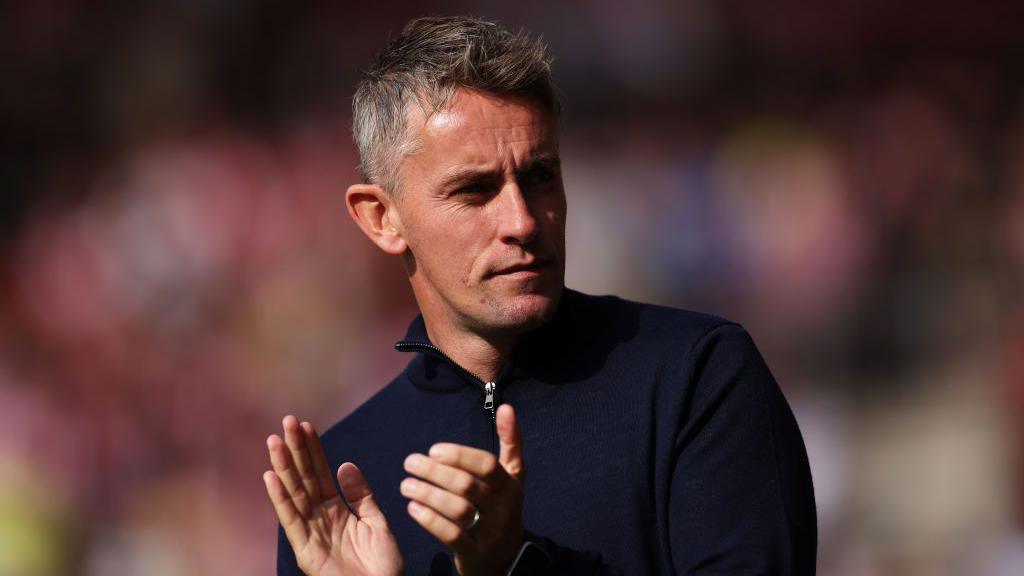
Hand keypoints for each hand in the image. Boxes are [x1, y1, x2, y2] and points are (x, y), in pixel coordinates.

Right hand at [263, 416, 403, 575]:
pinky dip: (280, 500)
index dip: (314, 450)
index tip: (307, 425)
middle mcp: (319, 519)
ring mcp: (311, 534)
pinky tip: (271, 477)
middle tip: (286, 422)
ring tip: (274, 441)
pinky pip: (291, 521)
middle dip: (296, 450)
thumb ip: (361, 495)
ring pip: (294, 494)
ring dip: (283, 467)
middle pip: (304, 478)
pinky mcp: (305, 551)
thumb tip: (344, 464)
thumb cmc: (383, 566)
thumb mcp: (376, 522)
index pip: (321, 474)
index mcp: (336, 511)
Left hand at [401, 404, 525, 575]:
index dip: (459, 455)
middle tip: (410, 462)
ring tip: (405, 484)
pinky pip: (451, 534)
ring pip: (458, 508)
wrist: (506, 558)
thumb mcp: (511, 477)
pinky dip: (429, 519)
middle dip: (435, 472)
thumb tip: (507, 407)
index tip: (433, 449)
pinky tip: (412, 507)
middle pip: (467, 485)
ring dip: (428, 494)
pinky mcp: (475, 552)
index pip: (486, 464)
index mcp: (511, 484)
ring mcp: (491, 532)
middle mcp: (504, 508)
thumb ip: (510, 442)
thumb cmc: (501, 507)